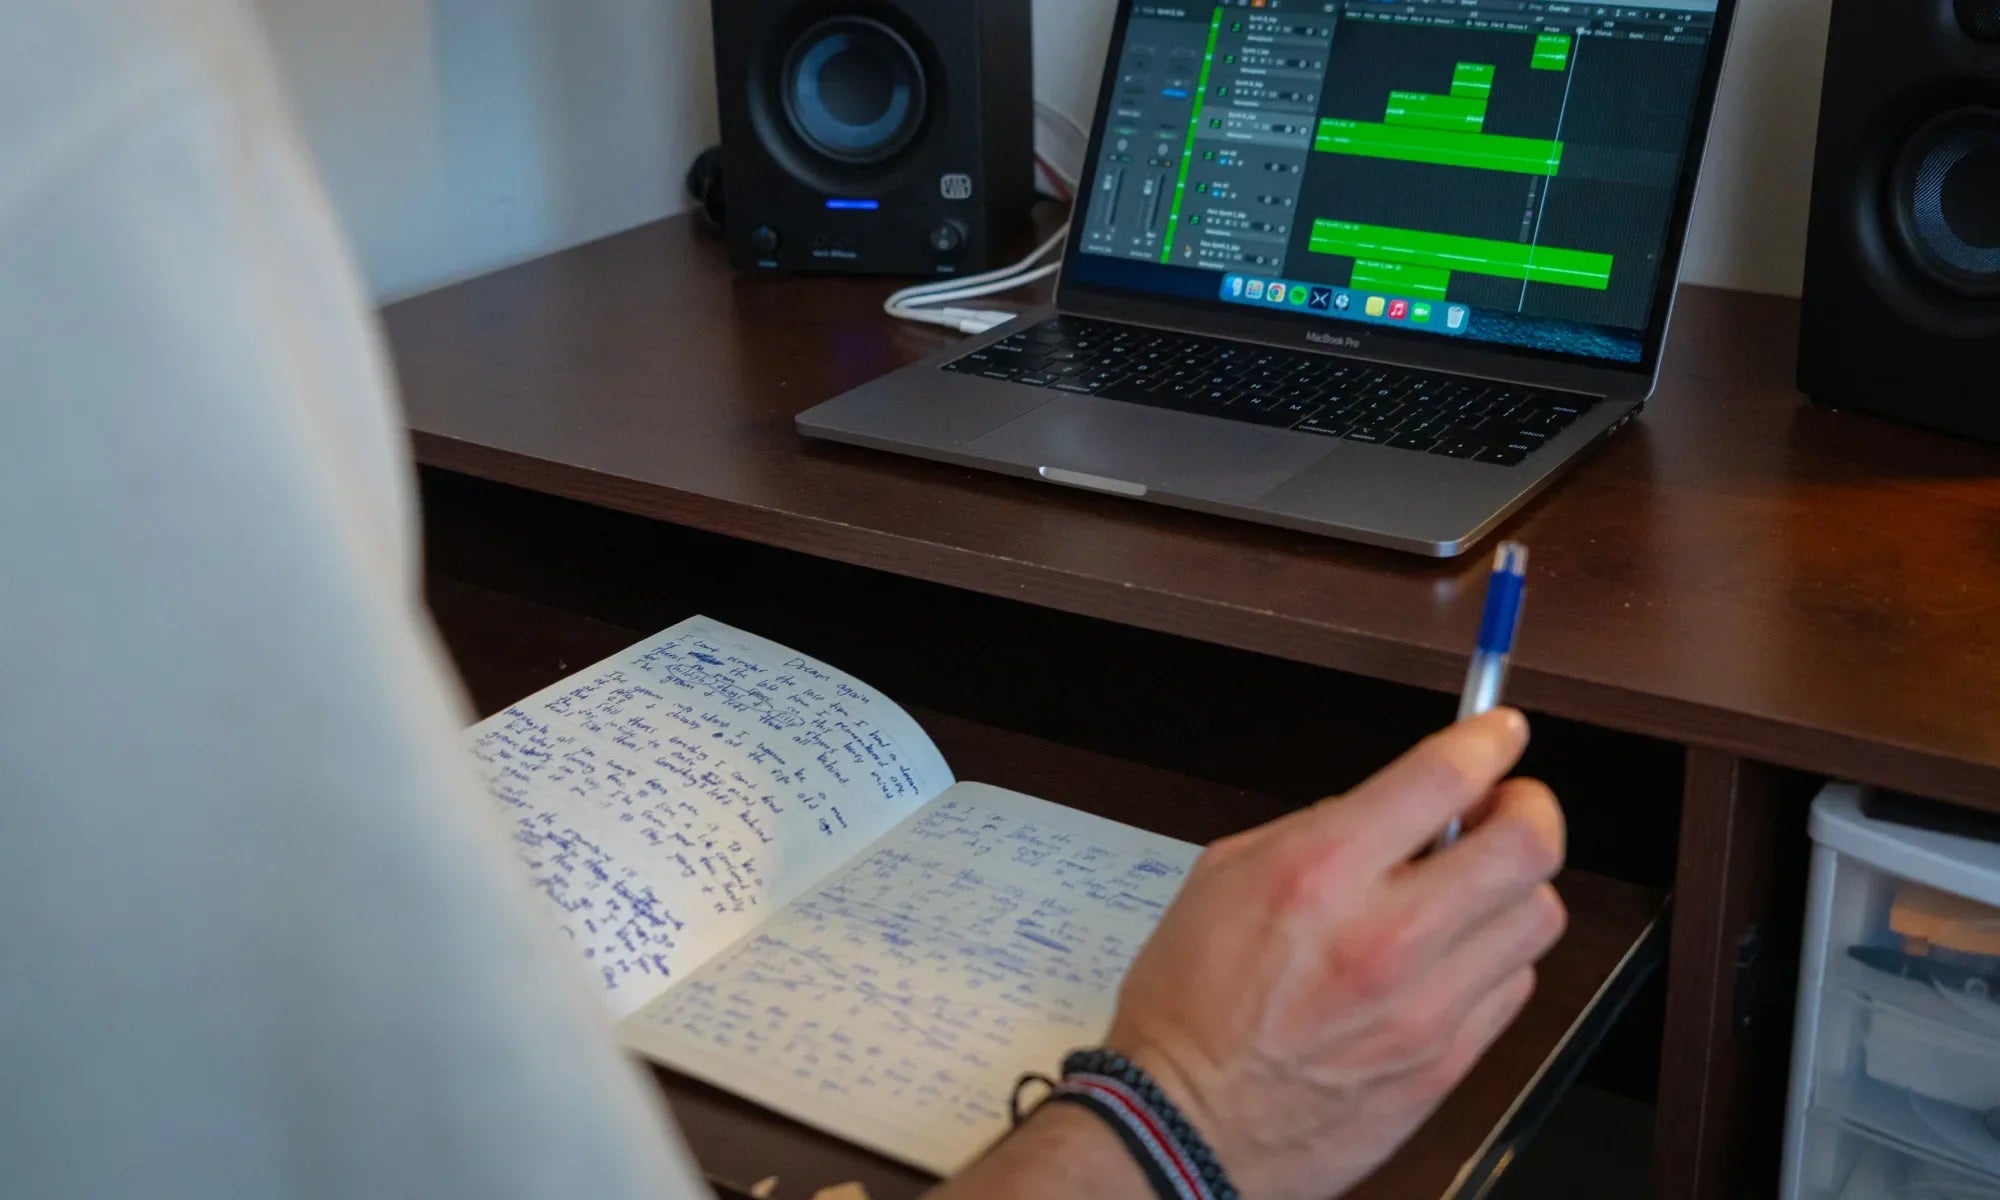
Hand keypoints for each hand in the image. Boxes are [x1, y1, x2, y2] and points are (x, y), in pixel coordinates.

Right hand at [1104, 710, 1566, 1199]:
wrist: (1184, 1126)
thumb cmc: (1189, 1005)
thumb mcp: (1225, 876)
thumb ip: (1318, 829)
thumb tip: (1392, 810)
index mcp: (1320, 871)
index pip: (1445, 777)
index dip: (1490, 740)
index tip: (1500, 733)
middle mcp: (1384, 935)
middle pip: (1527, 844)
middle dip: (1530, 805)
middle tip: (1505, 806)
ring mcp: (1425, 1006)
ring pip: (1538, 915)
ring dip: (1515, 886)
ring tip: (1474, 889)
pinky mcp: (1445, 1063)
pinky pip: (1515, 986)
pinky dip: (1496, 957)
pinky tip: (1454, 955)